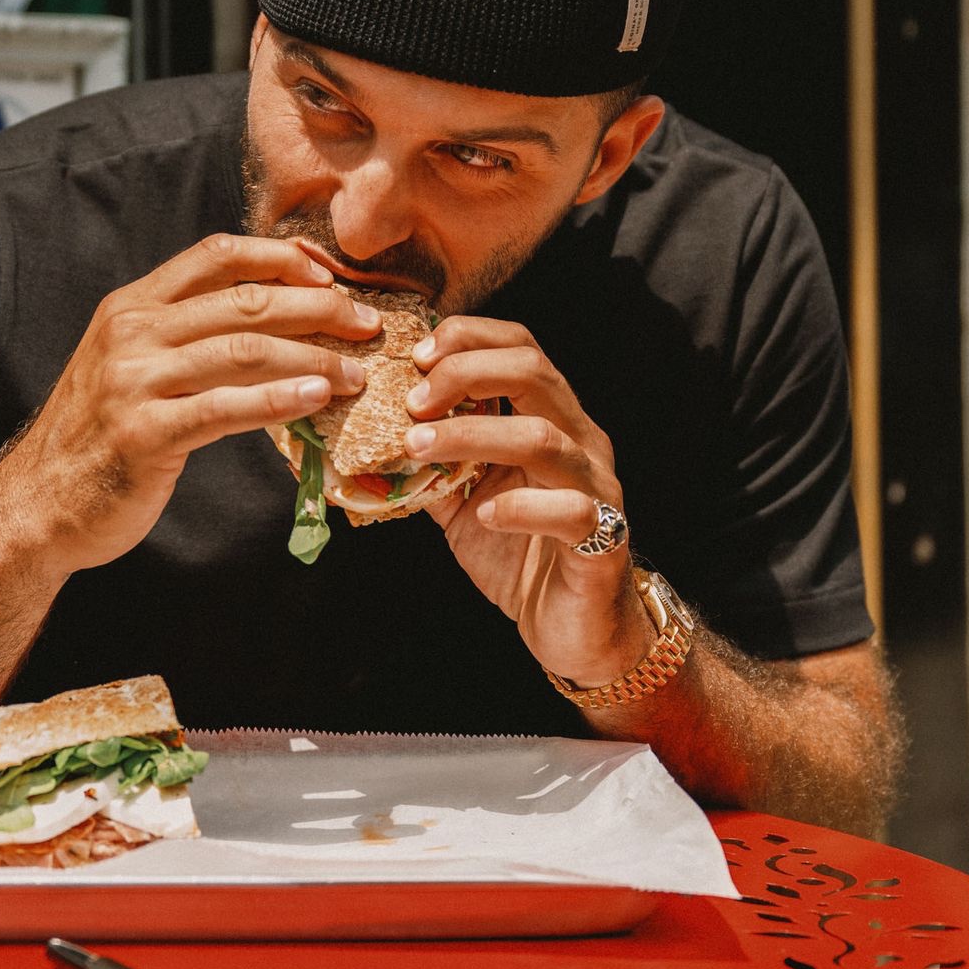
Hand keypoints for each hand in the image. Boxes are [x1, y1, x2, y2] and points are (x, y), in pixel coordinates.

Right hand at [0, 234, 378, 573]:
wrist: (38, 505)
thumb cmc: (98, 437)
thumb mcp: (131, 367)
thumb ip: (183, 337)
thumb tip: (267, 320)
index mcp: (131, 307)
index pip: (217, 255)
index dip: (281, 257)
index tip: (330, 274)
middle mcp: (131, 333)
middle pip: (245, 301)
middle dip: (318, 307)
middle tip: (366, 324)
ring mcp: (135, 382)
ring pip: (245, 351)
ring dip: (313, 358)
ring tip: (355, 372)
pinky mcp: (145, 434)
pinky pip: (226, 408)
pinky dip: (280, 401)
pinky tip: (317, 400)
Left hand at [404, 316, 653, 688]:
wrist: (573, 628)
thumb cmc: (521, 557)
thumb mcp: (463, 502)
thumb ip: (429, 466)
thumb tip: (365, 441)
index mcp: (549, 420)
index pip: (519, 348)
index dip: (467, 339)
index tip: (413, 358)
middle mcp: (579, 442)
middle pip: (534, 372)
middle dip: (466, 373)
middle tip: (412, 401)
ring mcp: (595, 487)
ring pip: (544, 438)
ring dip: (474, 434)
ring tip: (421, 447)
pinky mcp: (603, 539)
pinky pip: (570, 510)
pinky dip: (523, 506)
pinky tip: (486, 514)